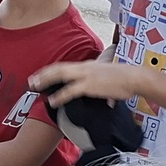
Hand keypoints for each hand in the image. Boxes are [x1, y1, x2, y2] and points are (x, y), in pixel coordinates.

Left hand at [30, 58, 147, 108]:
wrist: (134, 77)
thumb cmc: (124, 79)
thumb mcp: (108, 76)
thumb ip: (99, 82)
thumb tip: (99, 92)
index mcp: (88, 65)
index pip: (65, 65)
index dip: (51, 70)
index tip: (41, 74)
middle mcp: (84, 67)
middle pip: (58, 68)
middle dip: (43, 74)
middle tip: (31, 80)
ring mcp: (86, 75)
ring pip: (60, 75)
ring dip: (46, 81)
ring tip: (35, 87)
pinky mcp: (89, 85)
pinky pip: (70, 90)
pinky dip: (59, 95)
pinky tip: (52, 100)